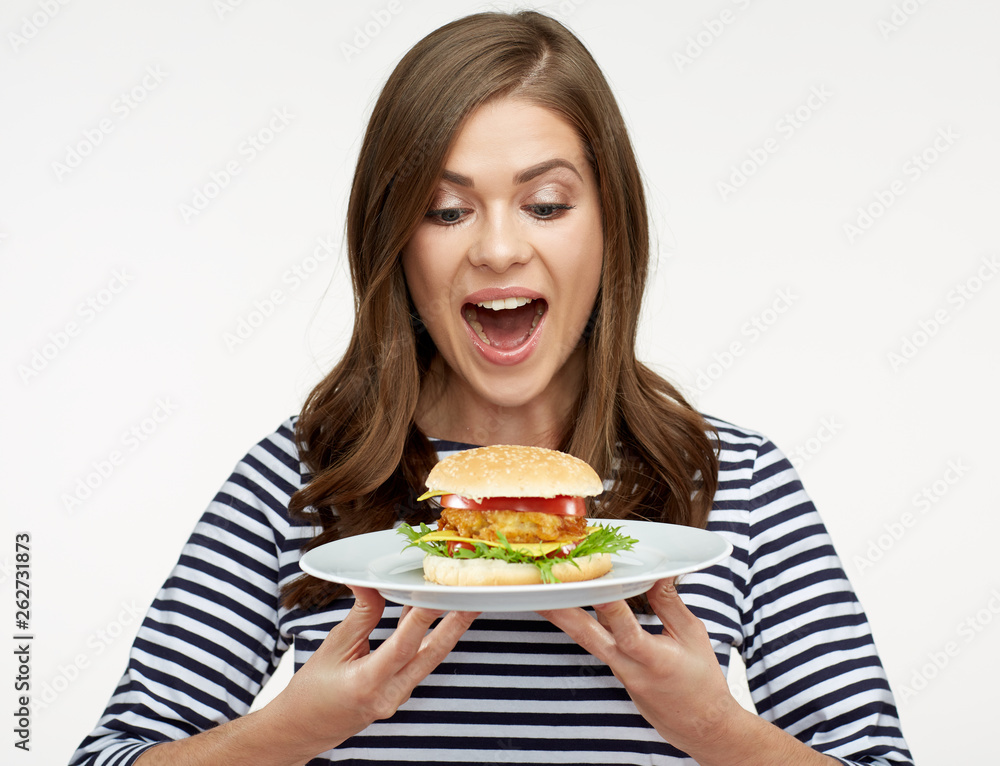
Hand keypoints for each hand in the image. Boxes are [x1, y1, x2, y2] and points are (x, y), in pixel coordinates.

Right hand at [268, 586, 478, 758]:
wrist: (303, 729)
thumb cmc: (311, 691)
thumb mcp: (333, 648)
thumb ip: (361, 616)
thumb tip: (372, 584)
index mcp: (368, 683)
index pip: (403, 645)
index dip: (423, 617)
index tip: (440, 594)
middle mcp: (389, 694)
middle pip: (431, 655)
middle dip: (456, 624)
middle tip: (475, 598)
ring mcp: (397, 697)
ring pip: (428, 658)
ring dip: (445, 629)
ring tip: (461, 600)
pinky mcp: (398, 694)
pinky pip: (418, 662)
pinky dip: (425, 638)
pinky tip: (428, 613)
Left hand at [538, 578, 739, 754]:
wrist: (697, 725)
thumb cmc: (701, 680)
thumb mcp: (692, 636)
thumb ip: (670, 604)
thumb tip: (657, 572)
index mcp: (654, 660)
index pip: (627, 632)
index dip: (611, 608)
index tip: (595, 585)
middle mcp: (629, 667)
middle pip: (589, 637)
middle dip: (562, 612)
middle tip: (540, 590)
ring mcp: (618, 671)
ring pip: (586, 639)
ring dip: (563, 616)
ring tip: (540, 594)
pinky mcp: (614, 670)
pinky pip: (595, 642)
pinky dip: (582, 622)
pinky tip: (569, 603)